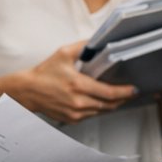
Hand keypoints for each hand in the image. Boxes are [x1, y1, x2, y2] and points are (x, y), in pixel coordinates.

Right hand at [12, 41, 137, 123]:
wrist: (27, 91)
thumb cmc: (44, 73)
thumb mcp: (63, 54)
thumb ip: (83, 47)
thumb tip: (99, 42)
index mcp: (78, 85)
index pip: (108, 92)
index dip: (124, 92)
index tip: (134, 90)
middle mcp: (78, 102)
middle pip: (109, 105)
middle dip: (122, 99)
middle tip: (131, 93)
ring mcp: (75, 113)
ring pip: (102, 112)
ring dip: (113, 105)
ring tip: (121, 97)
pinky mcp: (72, 119)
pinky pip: (92, 116)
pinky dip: (99, 109)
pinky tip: (103, 102)